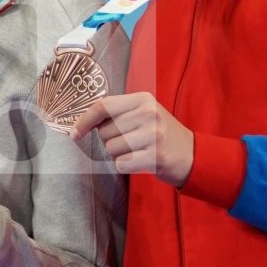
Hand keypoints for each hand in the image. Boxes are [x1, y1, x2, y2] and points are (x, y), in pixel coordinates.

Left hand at [70, 93, 193, 186]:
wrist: (192, 154)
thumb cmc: (160, 134)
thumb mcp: (144, 113)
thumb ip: (118, 112)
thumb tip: (83, 122)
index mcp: (143, 99)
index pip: (103, 106)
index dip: (84, 120)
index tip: (75, 133)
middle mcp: (148, 114)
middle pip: (104, 131)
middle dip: (110, 141)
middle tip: (130, 141)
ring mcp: (153, 135)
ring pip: (111, 149)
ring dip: (118, 155)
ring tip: (137, 151)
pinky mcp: (156, 156)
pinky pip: (121, 164)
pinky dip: (125, 166)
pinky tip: (140, 161)